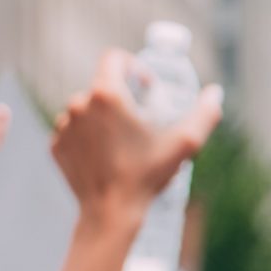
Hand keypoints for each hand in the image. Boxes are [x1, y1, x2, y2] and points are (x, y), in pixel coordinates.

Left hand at [50, 51, 223, 229]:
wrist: (110, 213)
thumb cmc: (147, 175)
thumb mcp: (185, 143)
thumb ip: (205, 113)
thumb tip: (215, 93)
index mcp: (106, 94)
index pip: (114, 58)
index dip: (132, 65)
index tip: (144, 86)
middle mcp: (78, 104)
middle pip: (101, 86)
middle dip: (121, 98)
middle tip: (138, 122)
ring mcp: (63, 126)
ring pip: (85, 109)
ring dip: (102, 118)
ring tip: (121, 142)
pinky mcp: (56, 145)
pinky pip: (72, 131)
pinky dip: (87, 137)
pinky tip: (104, 155)